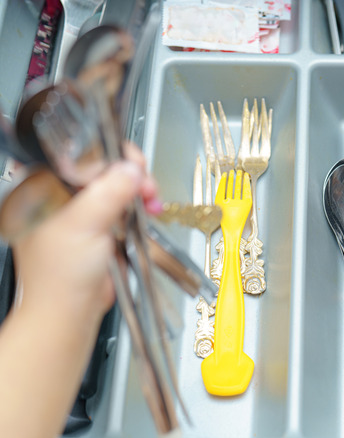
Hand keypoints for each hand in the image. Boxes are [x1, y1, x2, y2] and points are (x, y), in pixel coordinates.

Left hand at [12, 144, 158, 321]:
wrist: (70, 314)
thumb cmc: (59, 277)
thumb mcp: (83, 225)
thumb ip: (108, 192)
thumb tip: (131, 169)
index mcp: (40, 189)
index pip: (78, 155)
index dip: (109, 156)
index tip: (132, 165)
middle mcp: (58, 197)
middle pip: (101, 168)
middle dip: (129, 175)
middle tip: (145, 185)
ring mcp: (79, 213)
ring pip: (114, 186)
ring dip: (137, 191)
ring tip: (150, 201)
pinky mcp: (97, 228)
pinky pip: (121, 206)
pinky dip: (137, 207)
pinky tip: (147, 210)